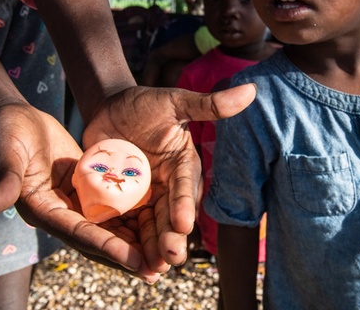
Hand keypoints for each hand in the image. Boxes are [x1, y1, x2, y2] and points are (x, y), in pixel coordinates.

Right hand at [0, 102, 163, 281]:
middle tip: (158, 272)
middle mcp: (60, 213)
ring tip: (163, 258)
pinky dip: (132, 219)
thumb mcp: (6, 152)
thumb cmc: (8, 131)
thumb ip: (3, 180)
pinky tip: (157, 226)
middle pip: (98, 241)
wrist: (15, 118)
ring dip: (134, 244)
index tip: (135, 260)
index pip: (80, 234)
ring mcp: (73, 204)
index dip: (108, 248)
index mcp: (42, 210)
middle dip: (127, 257)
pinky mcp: (84, 191)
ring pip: (108, 229)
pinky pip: (112, 209)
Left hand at [81, 84, 256, 267]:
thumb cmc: (144, 103)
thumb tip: (251, 91)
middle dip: (171, 237)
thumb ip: (209, 104)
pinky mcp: (123, 202)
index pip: (185, 187)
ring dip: (153, 248)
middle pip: (169, 214)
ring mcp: (145, 196)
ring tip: (153, 268)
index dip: (184, 205)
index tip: (183, 223)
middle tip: (171, 258)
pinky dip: (129, 243)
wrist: (108, 108)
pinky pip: (126, 225)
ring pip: (150, 226)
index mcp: (183, 165)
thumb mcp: (174, 101)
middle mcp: (168, 185)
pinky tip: (129, 263)